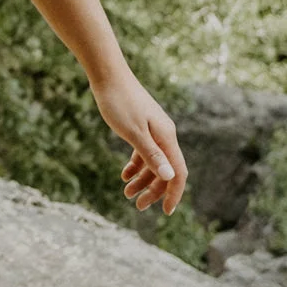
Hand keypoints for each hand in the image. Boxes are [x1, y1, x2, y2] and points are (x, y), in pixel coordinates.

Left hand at [93, 69, 185, 213]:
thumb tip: (170, 177)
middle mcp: (164, 135)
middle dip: (154, 190)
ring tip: (126, 193)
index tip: (165, 212)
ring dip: (142, 179)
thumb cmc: (119, 102)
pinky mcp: (141, 126)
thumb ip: (151, 155)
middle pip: (166, 170)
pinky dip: (135, 165)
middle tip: (137, 205)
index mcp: (167, 137)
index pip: (178, 173)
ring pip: (153, 162)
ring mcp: (153, 130)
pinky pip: (143, 151)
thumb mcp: (133, 132)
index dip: (174, 194)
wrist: (107, 74)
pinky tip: (124, 175)